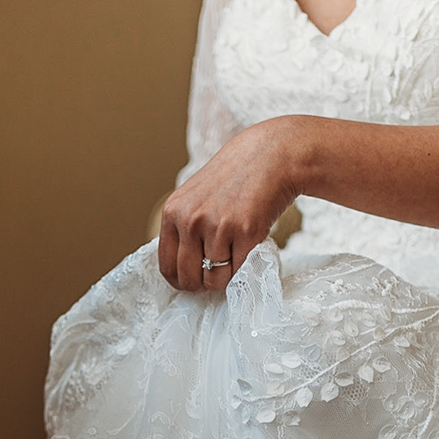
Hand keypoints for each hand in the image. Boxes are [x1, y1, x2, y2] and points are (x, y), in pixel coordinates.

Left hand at [158, 117, 302, 291]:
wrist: (271, 155)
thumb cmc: (235, 177)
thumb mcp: (195, 197)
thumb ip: (183, 228)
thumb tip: (180, 269)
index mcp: (173, 212)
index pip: (167, 266)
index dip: (181, 280)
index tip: (193, 280)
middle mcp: (191, 220)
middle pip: (190, 279)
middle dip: (204, 283)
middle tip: (217, 273)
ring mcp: (218, 227)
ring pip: (216, 279)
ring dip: (228, 275)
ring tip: (236, 252)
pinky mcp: (246, 232)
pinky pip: (240, 271)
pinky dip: (246, 266)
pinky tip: (250, 245)